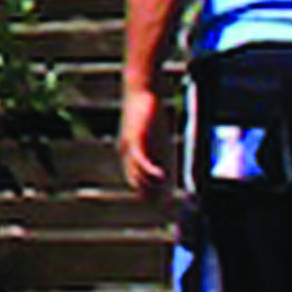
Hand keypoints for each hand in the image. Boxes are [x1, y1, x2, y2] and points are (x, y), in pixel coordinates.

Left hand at [117, 78, 170, 199]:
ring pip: (137, 174)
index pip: (135, 179)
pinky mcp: (135, 138)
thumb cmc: (147, 108)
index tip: (162, 199)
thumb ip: (155, 143)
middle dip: (149, 193)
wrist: (139, 90)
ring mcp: (128, 145)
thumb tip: (166, 150)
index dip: (148, 191)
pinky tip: (162, 177)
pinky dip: (150, 171)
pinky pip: (141, 160)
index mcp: (128, 151)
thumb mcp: (151, 130)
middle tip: (164, 202)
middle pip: (135, 181)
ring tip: (165, 190)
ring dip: (151, 185)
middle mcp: (125, 151)